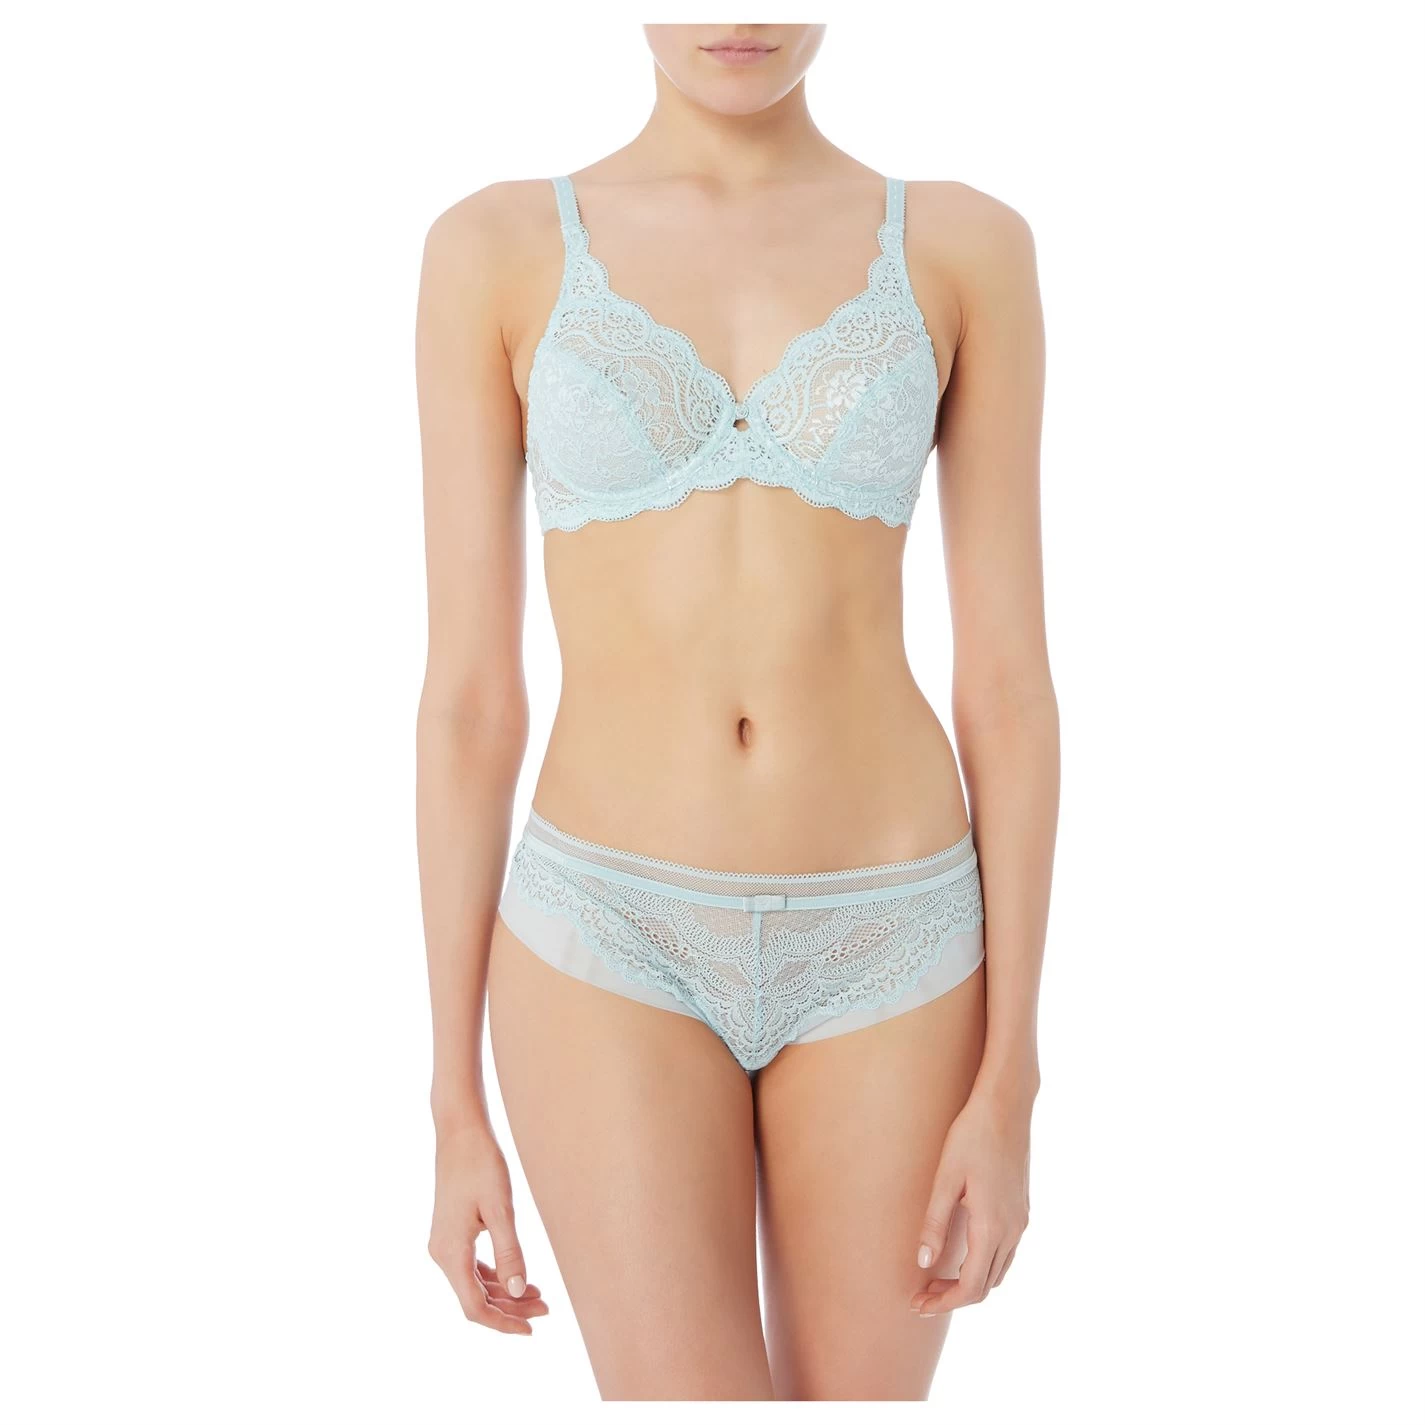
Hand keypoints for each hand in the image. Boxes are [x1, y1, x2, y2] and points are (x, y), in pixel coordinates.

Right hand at [428, 1120, 548, 1334]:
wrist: (460, 1132)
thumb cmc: (481, 1164)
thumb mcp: (500, 1209)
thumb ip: (509, 1252)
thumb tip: (519, 1290)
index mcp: (450, 1253)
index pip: (474, 1307)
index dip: (503, 1322)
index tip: (531, 1329)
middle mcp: (442, 1254)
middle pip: (475, 1298)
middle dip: (510, 1308)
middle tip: (546, 1309)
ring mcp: (444, 1244)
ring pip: (474, 1283)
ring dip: (504, 1292)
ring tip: (539, 1294)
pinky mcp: (451, 1233)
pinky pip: (472, 1267)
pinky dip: (495, 1276)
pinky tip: (517, 1276)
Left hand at [911, 1087, 1030, 1315]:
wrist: (1006, 1106)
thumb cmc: (971, 1135)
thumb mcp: (945, 1178)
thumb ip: (934, 1222)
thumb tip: (923, 1262)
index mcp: (992, 1226)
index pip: (971, 1286)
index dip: (944, 1302)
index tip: (918, 1305)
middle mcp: (1013, 1230)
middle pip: (985, 1286)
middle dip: (953, 1297)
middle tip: (920, 1295)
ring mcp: (1021, 1221)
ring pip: (998, 1272)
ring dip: (969, 1283)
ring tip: (935, 1278)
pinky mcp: (1023, 1210)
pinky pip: (1006, 1253)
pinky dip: (983, 1266)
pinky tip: (961, 1255)